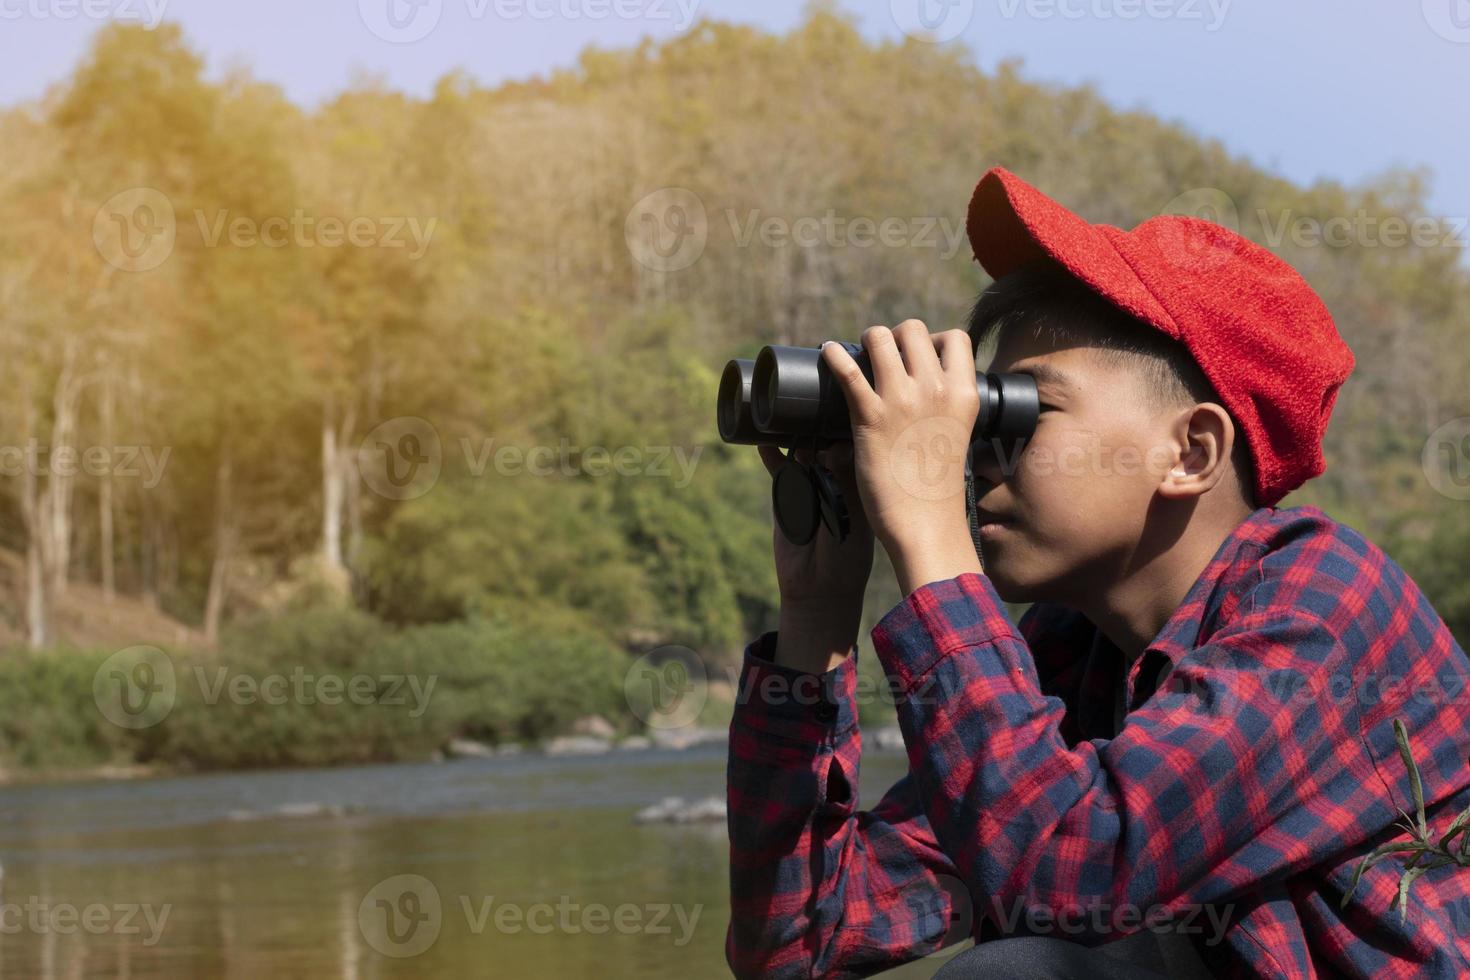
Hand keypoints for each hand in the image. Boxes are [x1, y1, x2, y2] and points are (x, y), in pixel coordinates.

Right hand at [757, 441, 874, 673]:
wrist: (819, 588)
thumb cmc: (847, 556)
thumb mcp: (850, 516)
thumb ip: (842, 484)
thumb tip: (834, 447)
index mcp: (861, 484)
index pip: (857, 447)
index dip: (851, 431)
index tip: (840, 421)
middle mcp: (837, 480)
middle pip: (828, 443)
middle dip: (820, 429)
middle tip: (812, 417)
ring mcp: (810, 486)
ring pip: (802, 453)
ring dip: (796, 437)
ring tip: (789, 421)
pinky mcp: (787, 496)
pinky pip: (779, 471)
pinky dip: (771, 455)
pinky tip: (764, 441)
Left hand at [821, 321, 983, 593]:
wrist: (925, 524)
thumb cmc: (937, 488)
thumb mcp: (956, 435)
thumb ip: (944, 408)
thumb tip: (921, 391)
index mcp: (964, 394)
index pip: (956, 338)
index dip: (935, 340)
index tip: (919, 356)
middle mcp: (936, 388)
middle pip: (913, 329)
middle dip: (896, 337)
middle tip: (882, 357)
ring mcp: (902, 399)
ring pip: (880, 338)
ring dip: (867, 342)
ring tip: (858, 356)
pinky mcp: (870, 416)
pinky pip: (846, 368)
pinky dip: (834, 356)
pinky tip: (827, 353)